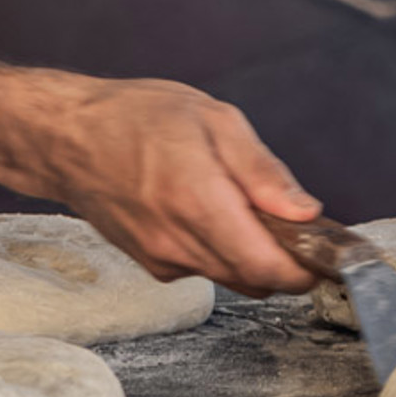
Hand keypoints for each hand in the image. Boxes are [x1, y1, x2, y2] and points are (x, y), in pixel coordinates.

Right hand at [0, 52, 321, 296]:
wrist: (68, 138)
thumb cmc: (137, 117)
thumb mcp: (215, 120)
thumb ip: (263, 172)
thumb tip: (306, 212)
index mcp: (199, 201)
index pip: (266, 266)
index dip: (305, 270)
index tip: (326, 256)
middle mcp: (179, 242)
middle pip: (254, 279)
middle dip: (286, 259)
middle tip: (298, 224)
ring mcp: (162, 259)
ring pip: (230, 277)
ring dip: (255, 256)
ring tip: (251, 208)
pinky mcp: (151, 264)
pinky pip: (203, 269)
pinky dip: (223, 251)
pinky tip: (214, 213)